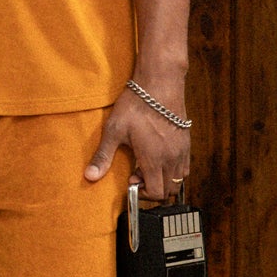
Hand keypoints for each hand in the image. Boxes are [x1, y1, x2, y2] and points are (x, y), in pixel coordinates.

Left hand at [84, 84, 190, 199]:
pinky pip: (184, 167)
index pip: (156, 193)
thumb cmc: (136, 105)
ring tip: (148, 165)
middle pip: (169, 190)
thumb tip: (90, 176)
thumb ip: (103, 156)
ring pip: (179, 180)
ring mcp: (182, 151)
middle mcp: (172, 158)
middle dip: (152, 187)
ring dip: (164, 179)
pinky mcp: (187, 142)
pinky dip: (173, 169)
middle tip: (137, 172)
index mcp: (154, 159)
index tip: (131, 180)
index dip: (143, 193)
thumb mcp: (114, 131)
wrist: (159, 83)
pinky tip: (159, 156)